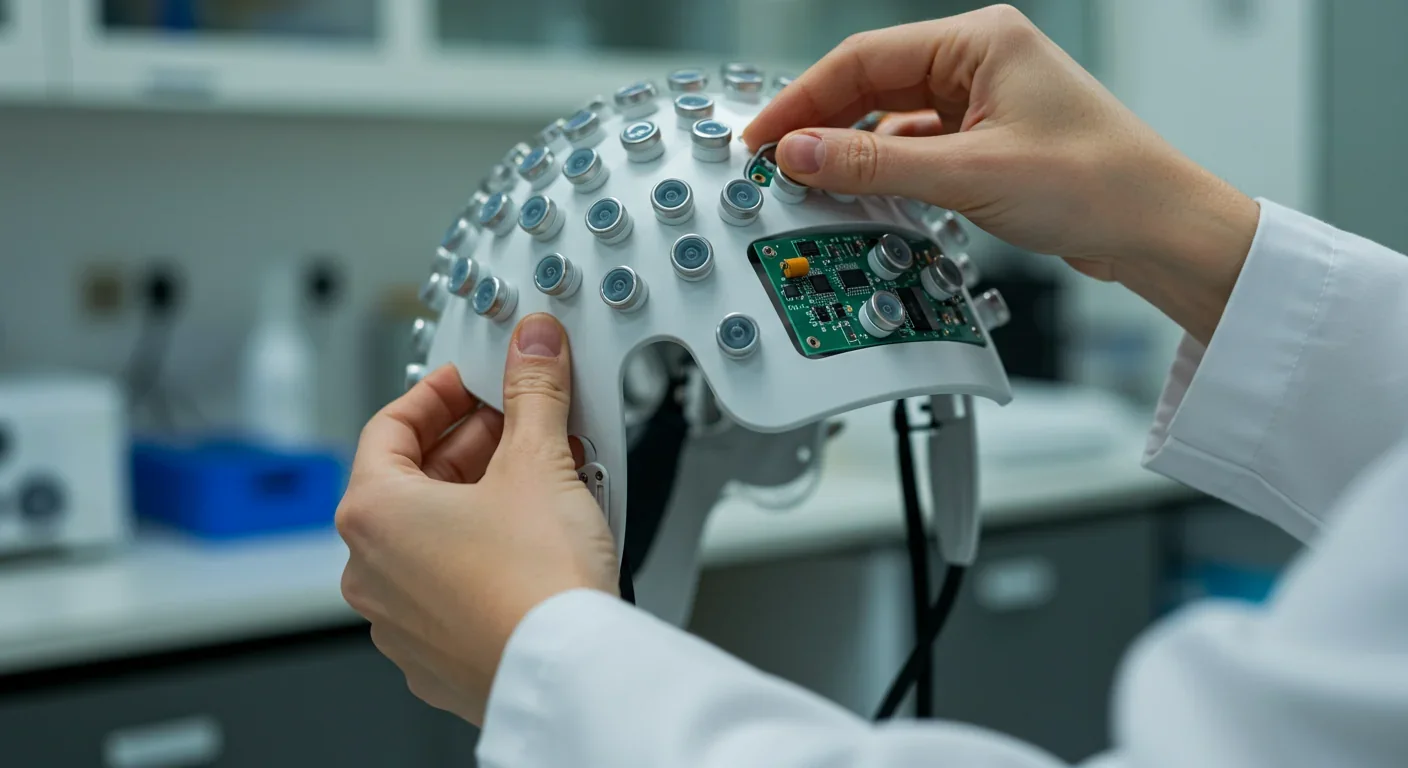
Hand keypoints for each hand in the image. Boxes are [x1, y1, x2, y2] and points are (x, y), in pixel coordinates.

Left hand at [337, 314, 617, 724]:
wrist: (568, 674)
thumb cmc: (535, 587)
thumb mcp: (538, 461)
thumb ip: (532, 391)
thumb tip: (532, 347)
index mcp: (373, 514)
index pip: (389, 425)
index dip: (437, 392)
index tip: (473, 381)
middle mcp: (371, 570)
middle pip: (414, 480)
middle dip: (475, 444)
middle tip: (524, 424)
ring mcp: (401, 620)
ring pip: (436, 535)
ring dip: (485, 498)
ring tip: (546, 480)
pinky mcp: (438, 654)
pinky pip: (455, 584)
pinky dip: (489, 553)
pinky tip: (539, 541)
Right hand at [742, 5, 1259, 343]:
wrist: (1160, 230)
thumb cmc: (1098, 183)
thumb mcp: (970, 173)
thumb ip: (876, 164)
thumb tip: (800, 154)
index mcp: (980, 41)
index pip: (863, 59)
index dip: (803, 100)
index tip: (763, 136)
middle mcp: (979, 62)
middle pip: (872, 85)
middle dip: (822, 126)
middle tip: (775, 165)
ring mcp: (984, 102)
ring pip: (892, 120)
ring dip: (854, 153)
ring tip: (815, 186)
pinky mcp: (989, 141)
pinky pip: (917, 148)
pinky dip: (888, 172)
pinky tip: (867, 196)